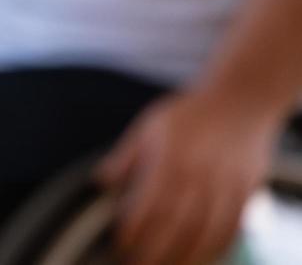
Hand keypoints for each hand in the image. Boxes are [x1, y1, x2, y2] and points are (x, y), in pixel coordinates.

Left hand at [96, 90, 278, 264]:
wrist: (241, 99)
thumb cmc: (189, 113)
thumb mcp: (150, 126)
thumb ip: (126, 157)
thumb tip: (101, 182)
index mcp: (170, 158)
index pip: (149, 202)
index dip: (134, 227)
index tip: (120, 244)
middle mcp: (198, 175)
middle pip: (176, 223)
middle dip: (155, 250)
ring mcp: (226, 185)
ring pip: (205, 232)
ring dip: (186, 256)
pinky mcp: (247, 191)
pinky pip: (233, 228)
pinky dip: (217, 248)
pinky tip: (202, 257)